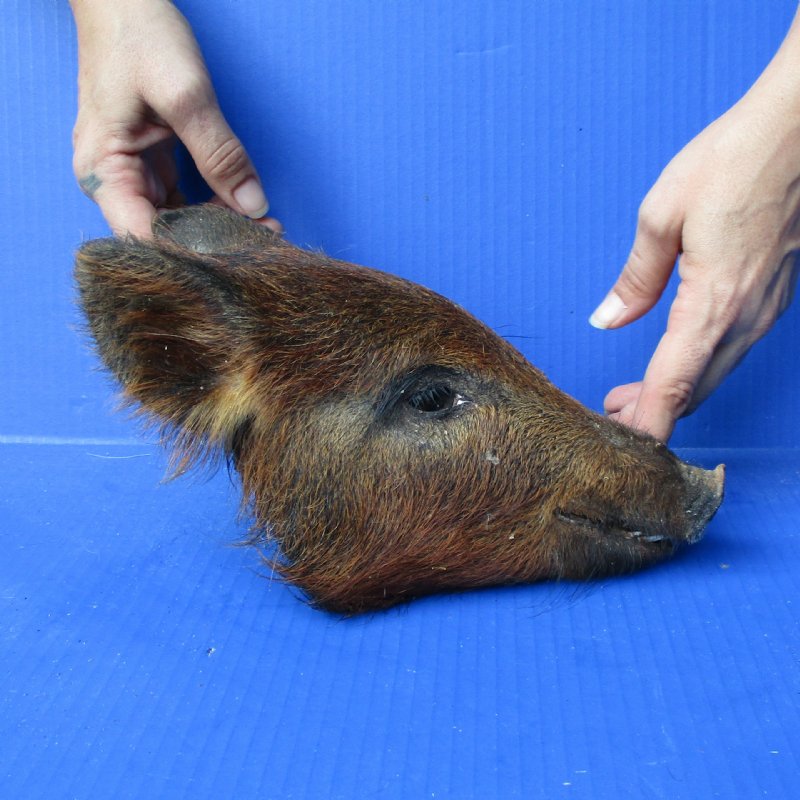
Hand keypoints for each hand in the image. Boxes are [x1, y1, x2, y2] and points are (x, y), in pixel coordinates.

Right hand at [70, 0, 278, 236]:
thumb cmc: (139, 36)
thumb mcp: (184, 94)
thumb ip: (219, 153)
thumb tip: (254, 206)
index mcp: (103, 172)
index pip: (146, 237)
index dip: (194, 252)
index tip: (242, 252)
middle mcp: (114, 183)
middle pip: (164, 235)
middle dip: (215, 242)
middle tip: (267, 238)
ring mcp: (133, 175)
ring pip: (179, 221)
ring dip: (220, 226)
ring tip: (265, 224)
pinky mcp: (151, 166)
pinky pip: (185, 200)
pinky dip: (214, 206)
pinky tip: (245, 206)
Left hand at [591, 14, 799, 440]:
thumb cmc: (731, 162)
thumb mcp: (662, 217)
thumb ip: (636, 279)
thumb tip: (607, 319)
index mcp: (713, 302)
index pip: (674, 383)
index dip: (647, 422)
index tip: (621, 443)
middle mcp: (745, 318)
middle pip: (695, 389)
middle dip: (652, 412)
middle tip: (611, 414)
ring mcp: (765, 311)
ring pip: (715, 374)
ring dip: (673, 392)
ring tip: (630, 397)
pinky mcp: (772, 298)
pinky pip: (731, 351)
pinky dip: (697, 369)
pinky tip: (674, 362)